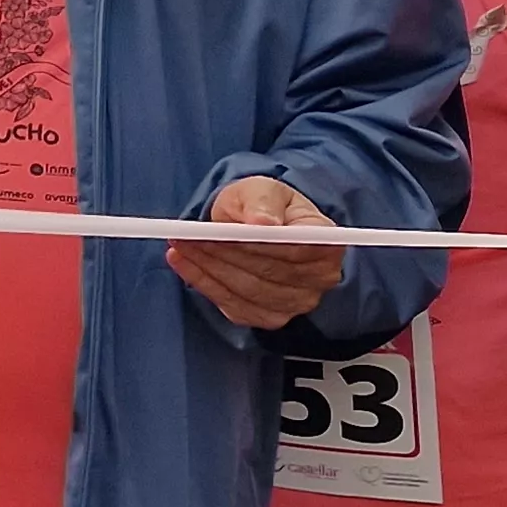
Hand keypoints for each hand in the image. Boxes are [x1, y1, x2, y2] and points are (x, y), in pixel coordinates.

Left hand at [167, 177, 346, 329]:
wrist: (256, 226)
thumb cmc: (264, 206)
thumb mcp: (262, 189)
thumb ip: (262, 202)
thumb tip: (262, 223)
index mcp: (325, 240)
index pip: (295, 250)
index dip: (255, 244)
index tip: (219, 233)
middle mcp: (320, 277)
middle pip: (269, 272)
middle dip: (224, 254)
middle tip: (187, 237)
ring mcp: (298, 302)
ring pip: (248, 291)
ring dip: (209, 269)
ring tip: (181, 247)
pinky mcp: (272, 317)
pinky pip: (236, 306)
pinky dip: (206, 285)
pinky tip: (185, 265)